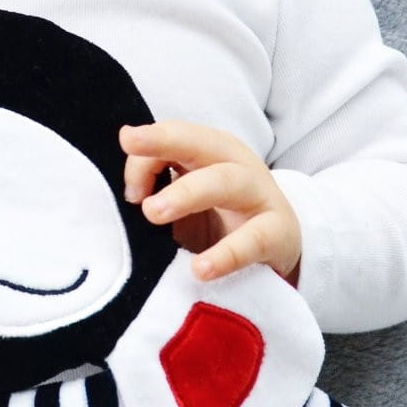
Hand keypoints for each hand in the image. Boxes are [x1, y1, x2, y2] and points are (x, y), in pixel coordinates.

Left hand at [118, 120, 301, 287]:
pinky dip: (226, 254)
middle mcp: (236, 164)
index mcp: (210, 151)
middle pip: (199, 144)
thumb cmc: (221, 221)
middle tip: (131, 170)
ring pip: (226, 181)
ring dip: (187, 193)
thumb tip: (126, 197)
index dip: (144, 155)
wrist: (280, 248)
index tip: (129, 194)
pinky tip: (200, 269)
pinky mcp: (279, 232)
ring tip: (154, 214)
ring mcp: (260, 194)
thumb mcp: (185, 203)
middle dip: (163, 145)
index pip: (174, 137)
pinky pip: (253, 239)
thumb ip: (155, 192)